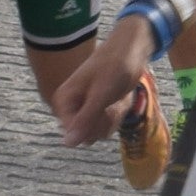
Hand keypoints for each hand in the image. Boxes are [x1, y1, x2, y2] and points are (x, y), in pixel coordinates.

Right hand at [54, 19, 156, 146]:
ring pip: (100, 132)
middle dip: (105, 121)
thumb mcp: (101, 94)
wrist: (131, 50)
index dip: (91, 126)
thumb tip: (67, 144)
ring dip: (114, 117)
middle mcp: (72, 107)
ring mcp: (86, 109)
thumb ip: (85, 119)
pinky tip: (120, 98)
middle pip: (87, 135)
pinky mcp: (99, 110)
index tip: (103, 108)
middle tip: (112, 100)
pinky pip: (108, 125)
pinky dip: (119, 113)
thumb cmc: (114, 66)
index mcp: (64, 100)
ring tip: (116, 96)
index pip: (72, 131)